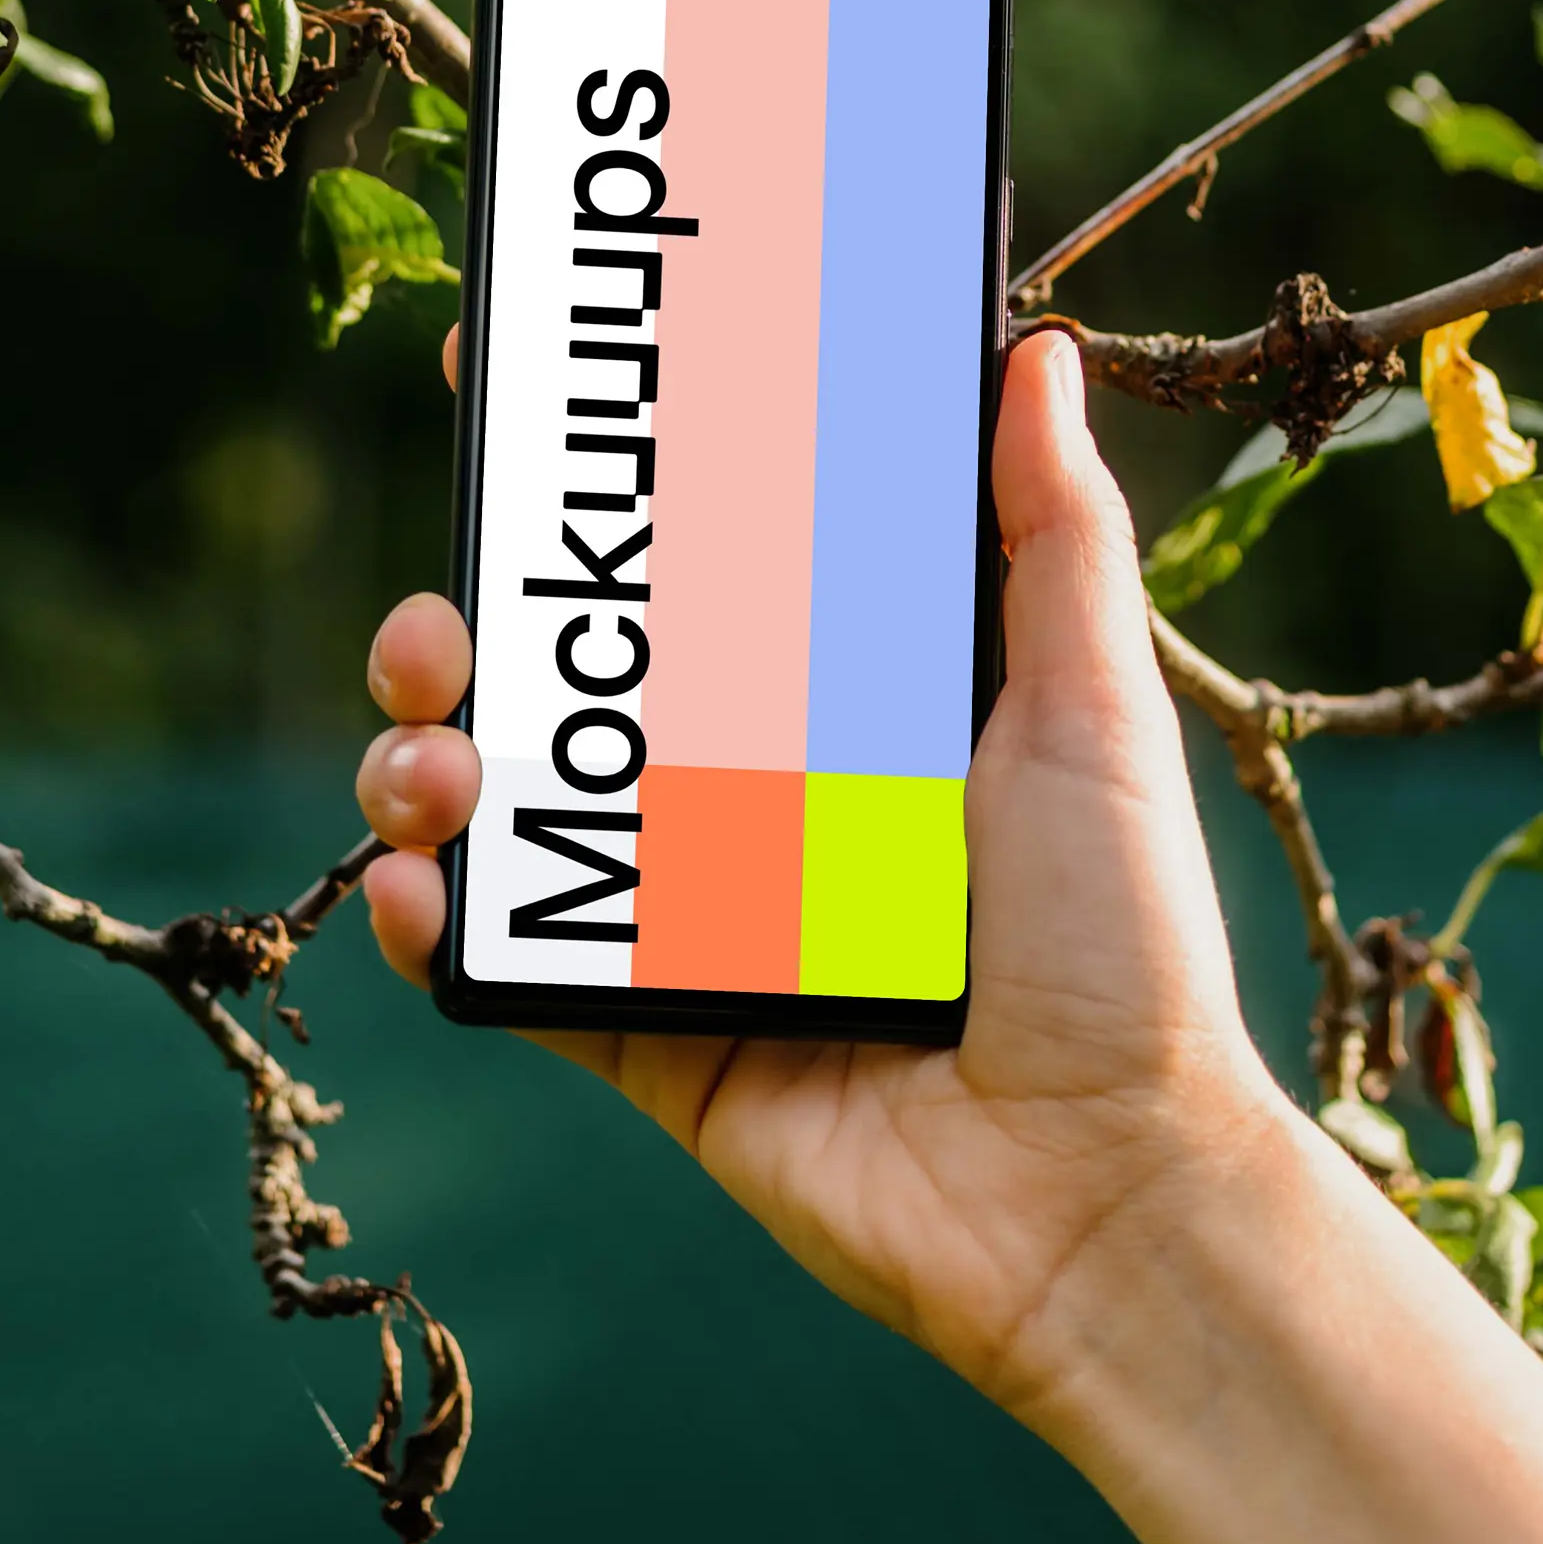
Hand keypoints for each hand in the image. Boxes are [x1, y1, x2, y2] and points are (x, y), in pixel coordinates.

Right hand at [354, 325, 1311, 1419]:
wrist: (1100, 1193)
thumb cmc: (1124, 952)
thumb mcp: (1095, 716)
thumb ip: (1055, 537)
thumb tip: (1037, 351)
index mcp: (846, 702)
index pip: (698, 561)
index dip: (597, 482)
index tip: (503, 377)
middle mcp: (753, 794)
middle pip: (566, 675)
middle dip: (469, 621)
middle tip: (447, 611)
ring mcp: (690, 916)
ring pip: (510, 809)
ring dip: (427, 760)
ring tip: (434, 759)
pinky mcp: (651, 1037)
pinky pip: (506, 968)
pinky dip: (432, 922)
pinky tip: (419, 886)